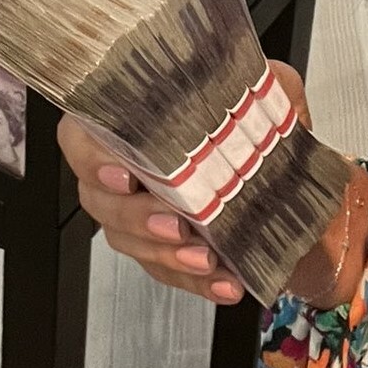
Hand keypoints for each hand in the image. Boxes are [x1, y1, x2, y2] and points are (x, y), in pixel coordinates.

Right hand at [58, 61, 312, 303]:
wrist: (286, 183)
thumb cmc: (257, 131)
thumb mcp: (270, 93)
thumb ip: (265, 86)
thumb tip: (267, 88)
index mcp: (132, 122)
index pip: (81, 136)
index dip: (92, 159)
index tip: (126, 176)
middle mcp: (123, 169)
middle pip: (100, 200)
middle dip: (136, 217)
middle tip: (176, 224)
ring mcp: (135, 216)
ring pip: (128, 241)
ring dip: (165, 254)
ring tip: (204, 257)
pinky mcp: (158, 252)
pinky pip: (165, 272)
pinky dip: (195, 282)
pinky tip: (225, 281)